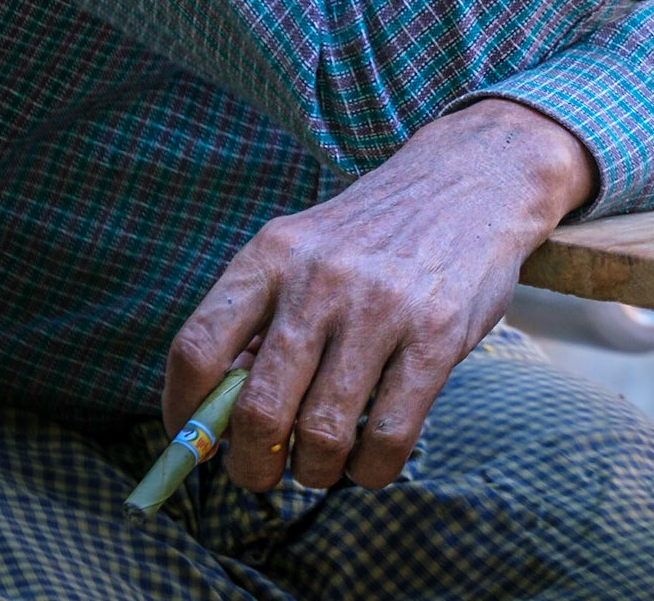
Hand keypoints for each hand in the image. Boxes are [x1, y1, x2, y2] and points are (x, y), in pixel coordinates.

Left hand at [162, 98, 593, 492]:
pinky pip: (389, 438)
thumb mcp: (303, 248)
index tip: (194, 442)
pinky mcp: (436, 335)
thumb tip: (213, 416)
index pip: (198, 348)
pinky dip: (370, 470)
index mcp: (272, 254)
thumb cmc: (371, 235)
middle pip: (257, 411)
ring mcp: (380, 307)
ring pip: (322, 435)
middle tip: (263, 471)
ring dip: (314, 471)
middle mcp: (320, 279)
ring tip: (321, 461)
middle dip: (251, 466)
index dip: (184, 414)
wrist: (469, 182)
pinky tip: (369, 458)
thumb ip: (260, 320)